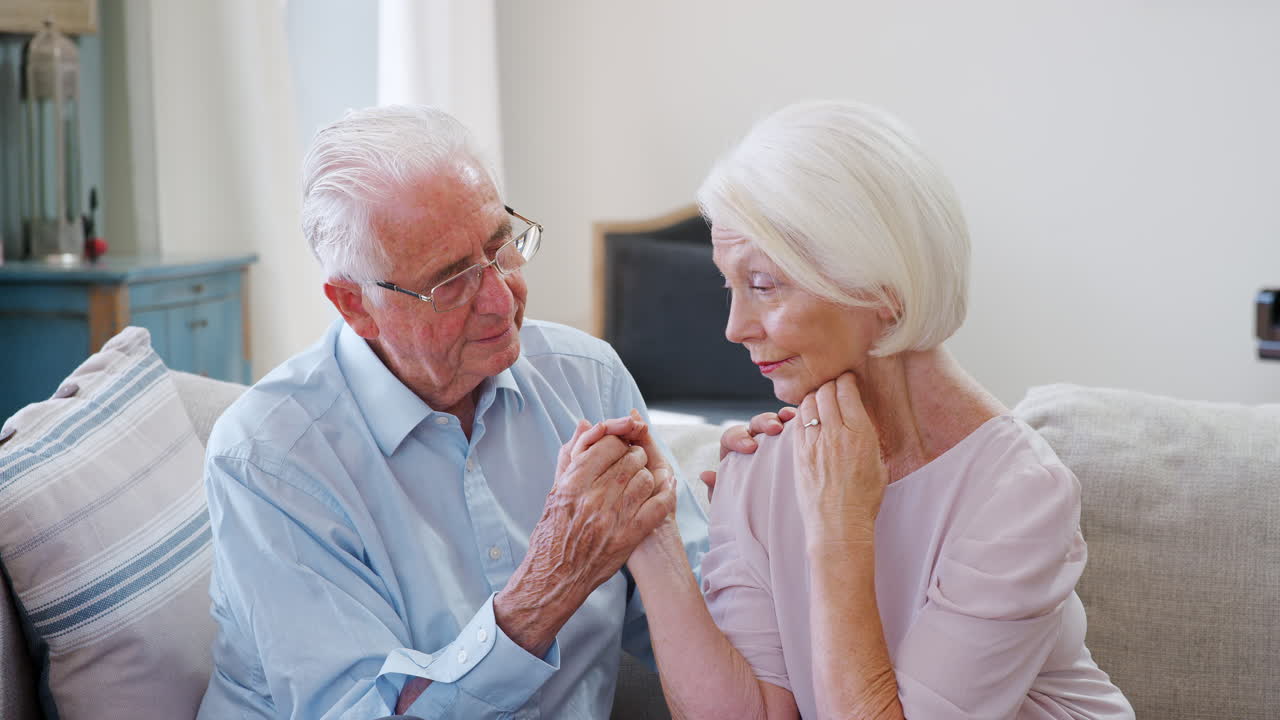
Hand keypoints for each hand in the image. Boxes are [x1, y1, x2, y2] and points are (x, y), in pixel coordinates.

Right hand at [495, 418, 674, 655]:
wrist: (554, 578)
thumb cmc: (551, 534)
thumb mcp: (554, 492)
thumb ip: (570, 457)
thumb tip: (584, 424)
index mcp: (572, 484)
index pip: (607, 446)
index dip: (617, 442)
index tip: (618, 448)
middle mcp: (593, 498)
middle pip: (630, 460)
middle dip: (635, 456)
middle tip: (633, 461)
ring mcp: (613, 519)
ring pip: (645, 480)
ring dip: (648, 476)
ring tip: (643, 480)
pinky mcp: (629, 537)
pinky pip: (657, 506)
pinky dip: (665, 494)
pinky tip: (664, 490)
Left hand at [702, 406, 796, 500]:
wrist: (767, 522)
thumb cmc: (749, 509)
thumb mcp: (731, 505)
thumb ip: (717, 490)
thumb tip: (706, 474)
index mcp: (735, 454)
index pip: (731, 438)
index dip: (738, 438)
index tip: (749, 447)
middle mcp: (754, 443)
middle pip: (754, 425)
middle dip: (763, 422)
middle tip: (774, 428)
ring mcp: (775, 441)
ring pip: (775, 421)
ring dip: (781, 417)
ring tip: (790, 418)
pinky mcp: (793, 442)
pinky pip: (794, 426)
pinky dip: (797, 419)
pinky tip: (803, 418)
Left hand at [793, 373, 886, 544]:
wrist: (839, 524)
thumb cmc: (864, 499)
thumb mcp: (878, 464)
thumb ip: (868, 438)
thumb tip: (861, 420)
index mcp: (861, 435)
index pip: (848, 392)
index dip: (847, 380)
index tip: (848, 378)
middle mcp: (836, 434)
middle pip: (827, 392)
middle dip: (830, 384)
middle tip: (834, 385)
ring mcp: (814, 443)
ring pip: (809, 403)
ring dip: (815, 396)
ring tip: (821, 398)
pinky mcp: (799, 453)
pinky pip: (798, 422)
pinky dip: (803, 413)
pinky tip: (808, 415)